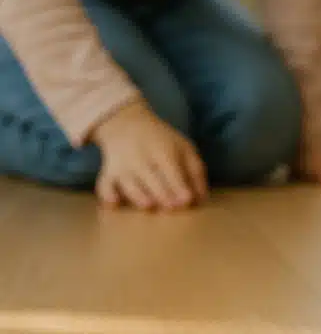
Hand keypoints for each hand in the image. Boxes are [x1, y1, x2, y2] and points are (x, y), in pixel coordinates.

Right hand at [91, 98, 207, 210]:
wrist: (127, 125)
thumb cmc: (162, 141)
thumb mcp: (184, 148)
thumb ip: (195, 172)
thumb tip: (202, 199)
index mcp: (164, 152)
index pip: (172, 172)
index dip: (179, 187)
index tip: (187, 201)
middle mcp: (142, 159)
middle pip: (152, 181)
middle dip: (163, 196)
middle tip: (173, 208)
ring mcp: (123, 167)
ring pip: (130, 186)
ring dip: (139, 197)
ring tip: (150, 206)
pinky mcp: (108, 174)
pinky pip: (104, 186)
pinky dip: (107, 195)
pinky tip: (114, 204)